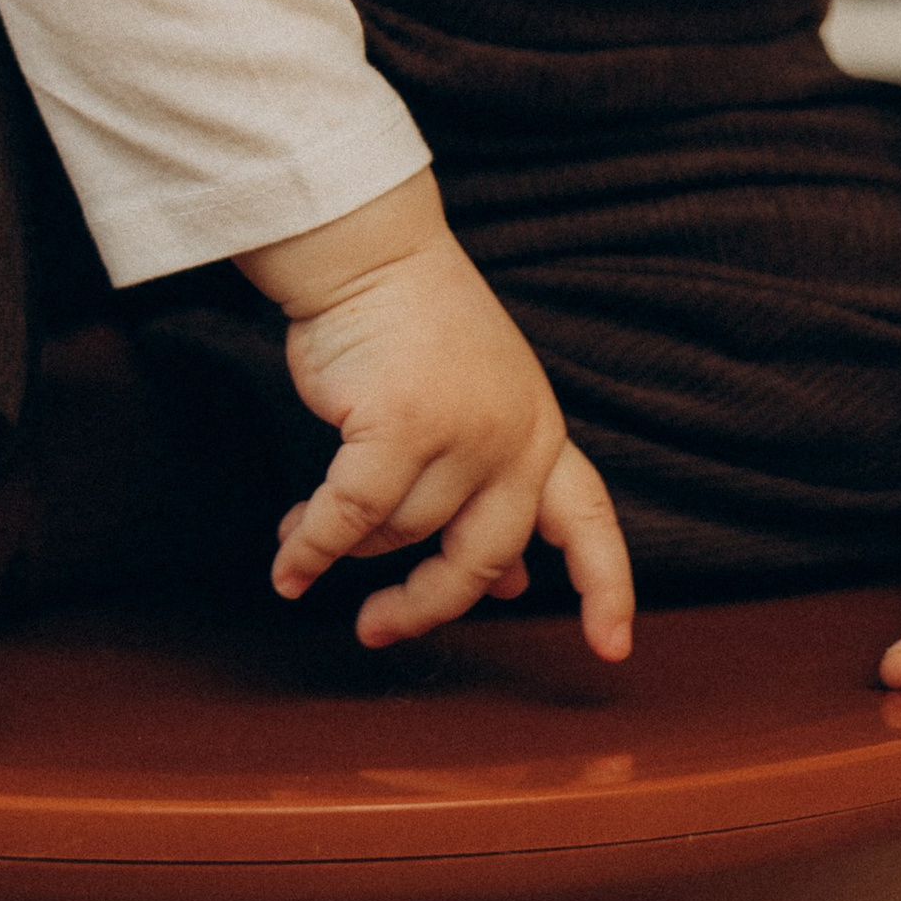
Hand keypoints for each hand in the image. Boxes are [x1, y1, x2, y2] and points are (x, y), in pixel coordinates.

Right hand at [236, 176, 633, 662]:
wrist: (373, 250)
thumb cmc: (418, 328)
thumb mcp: (482, 408)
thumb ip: (497, 489)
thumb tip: (511, 584)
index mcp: (541, 431)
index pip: (588, 521)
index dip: (605, 588)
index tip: (612, 650)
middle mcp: (515, 437)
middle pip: (479, 561)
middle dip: (423, 604)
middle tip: (377, 629)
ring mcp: (462, 433)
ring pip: (399, 532)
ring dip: (346, 545)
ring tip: (305, 532)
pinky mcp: (401, 427)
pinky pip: (350, 516)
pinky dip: (313, 548)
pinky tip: (288, 565)